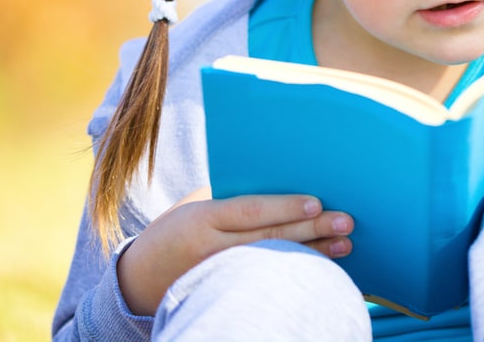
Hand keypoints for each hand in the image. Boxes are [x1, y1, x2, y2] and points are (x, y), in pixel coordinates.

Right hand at [117, 187, 353, 315]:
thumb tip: (278, 188)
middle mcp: (211, 250)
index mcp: (202, 219)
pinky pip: (267, 282)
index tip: (317, 202)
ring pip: (273, 263)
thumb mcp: (192, 207)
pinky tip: (320, 268)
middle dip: (311, 229)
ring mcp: (219, 277)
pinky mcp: (225, 294)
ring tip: (343, 244)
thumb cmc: (173, 232)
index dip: (285, 207)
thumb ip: (229, 199)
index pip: (250, 211)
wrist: (137, 281)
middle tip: (345, 222)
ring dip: (312, 254)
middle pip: (270, 238)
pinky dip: (296, 273)